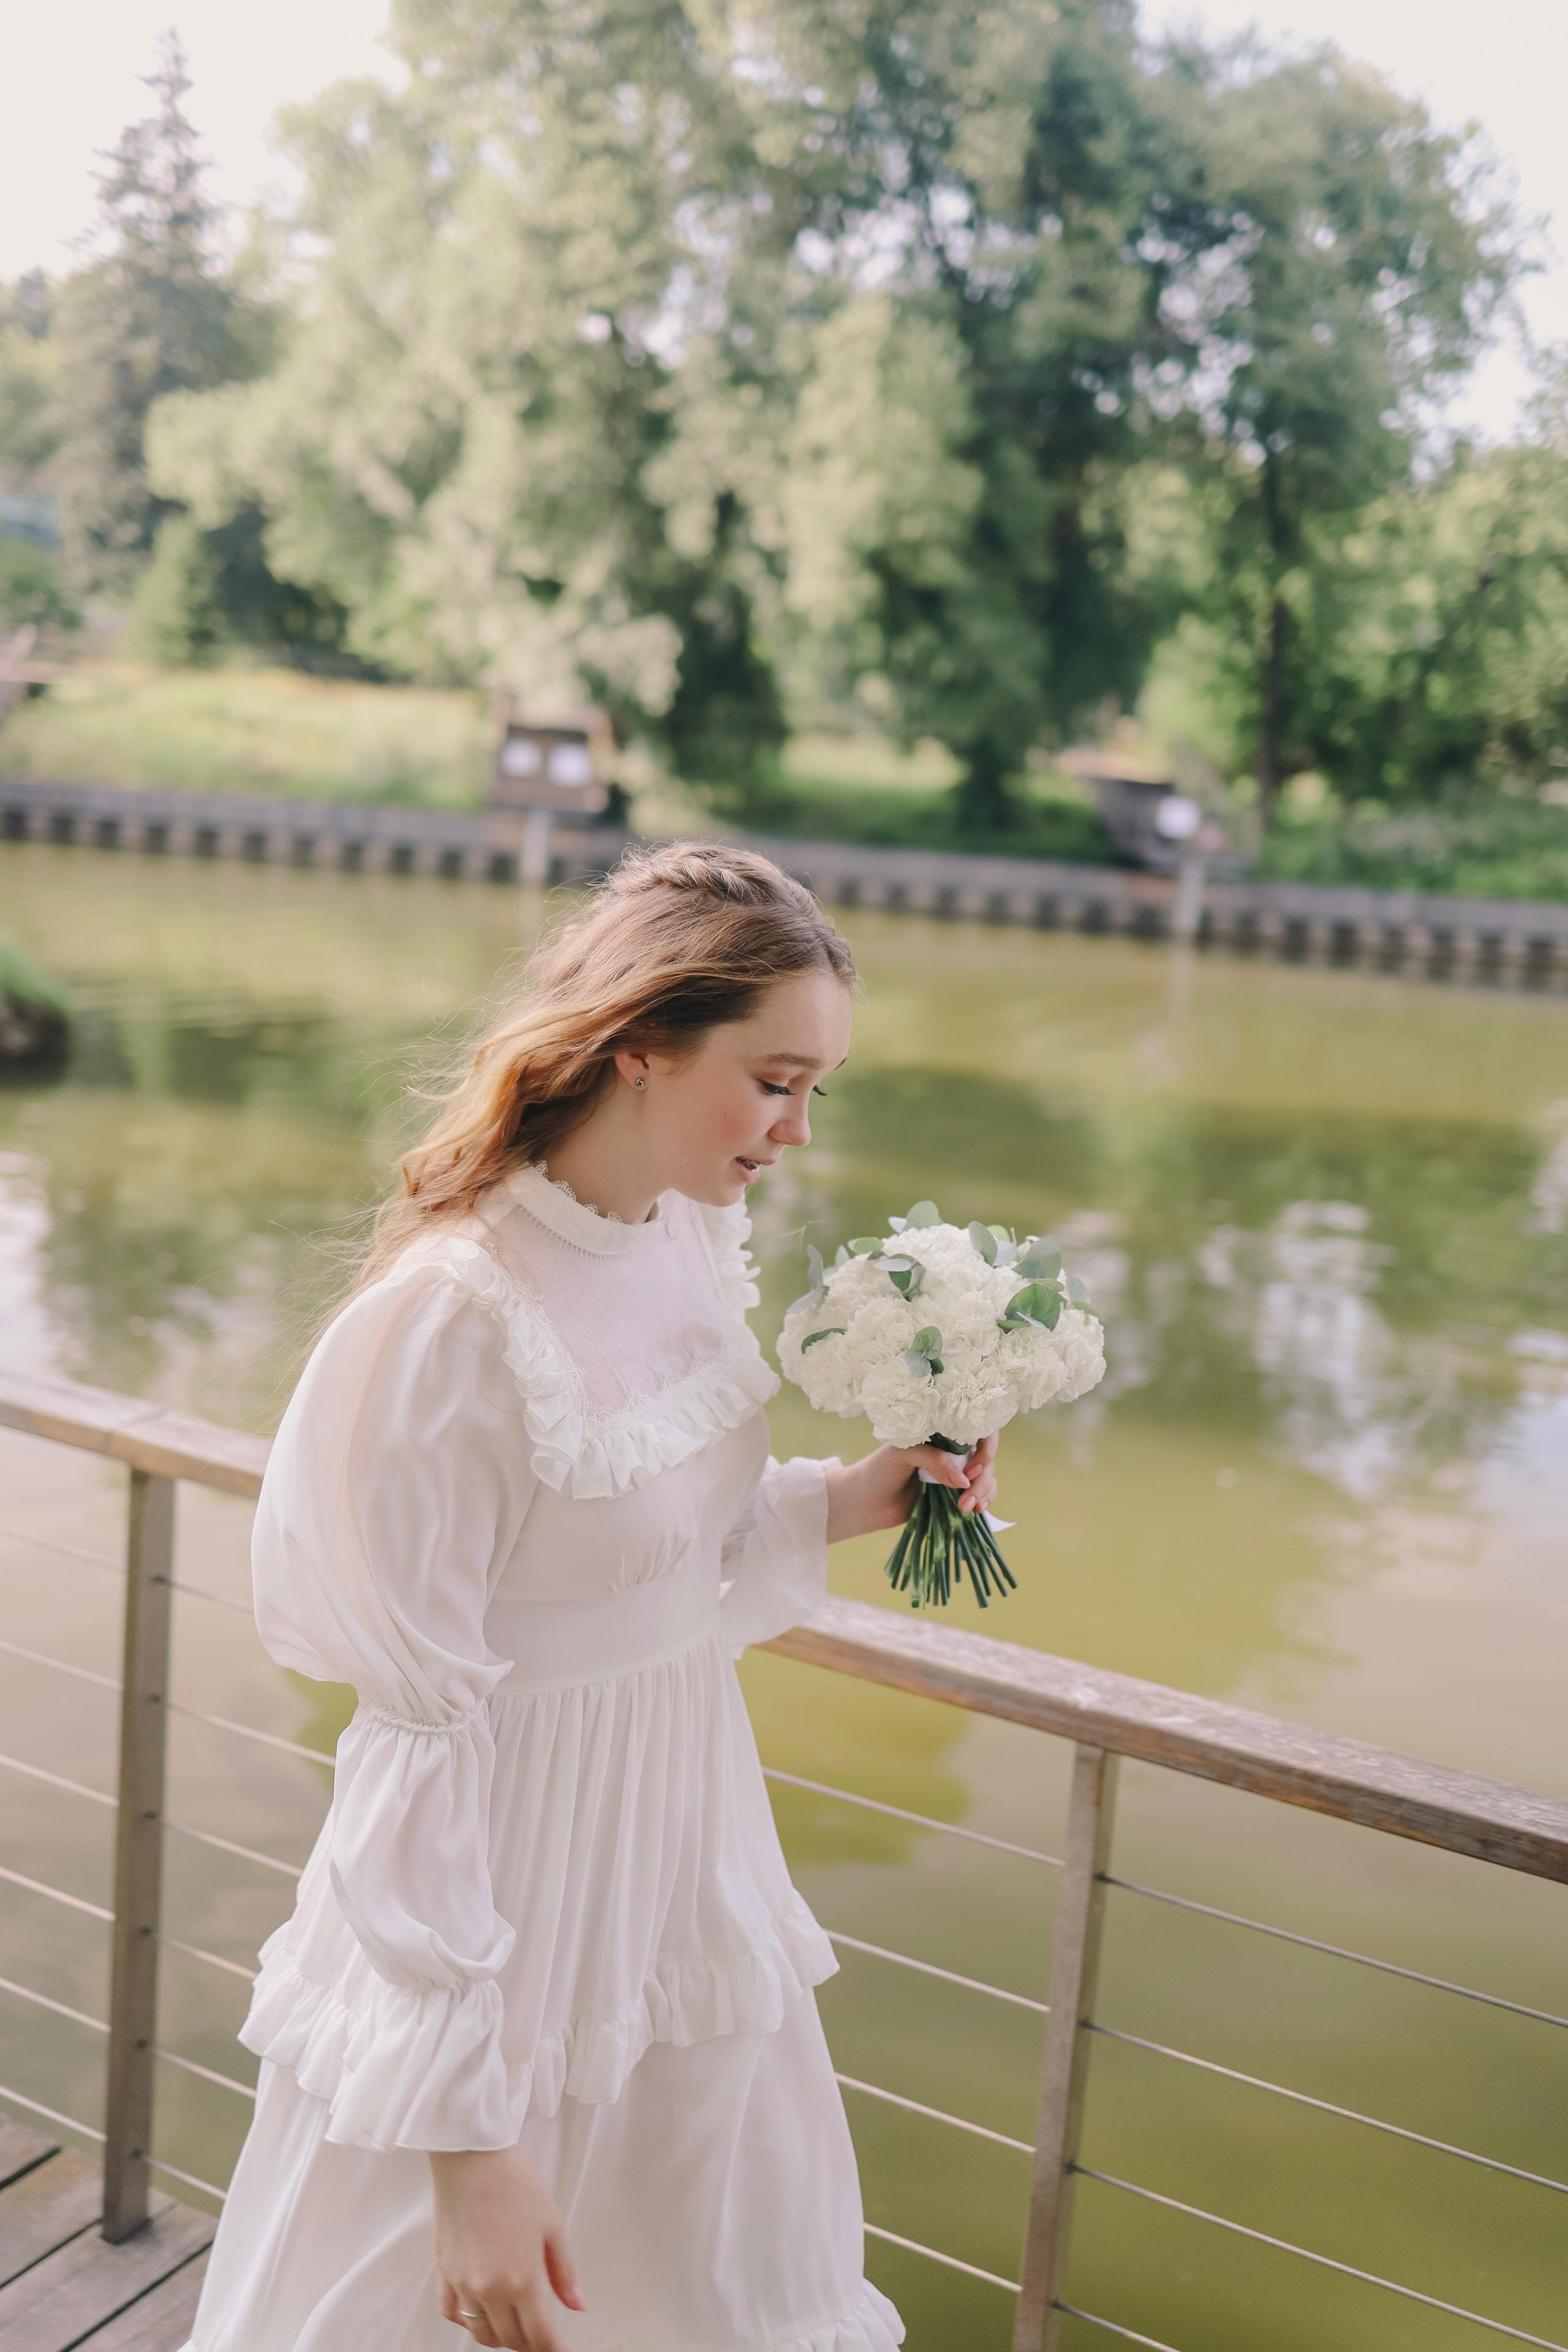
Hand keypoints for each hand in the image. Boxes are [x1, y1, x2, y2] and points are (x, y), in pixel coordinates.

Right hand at [431, 2147, 584, 2350]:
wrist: (471, 2159)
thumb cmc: (512, 2183)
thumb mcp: (552, 2226)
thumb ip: (563, 2272)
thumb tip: (576, 2304)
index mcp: (522, 2280)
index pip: (540, 2336)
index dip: (553, 2349)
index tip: (560, 2351)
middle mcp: (490, 2290)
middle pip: (512, 2339)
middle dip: (530, 2343)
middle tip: (542, 2335)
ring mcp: (463, 2284)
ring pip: (482, 2333)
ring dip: (501, 2337)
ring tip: (515, 2325)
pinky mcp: (444, 2273)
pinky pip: (452, 2314)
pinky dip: (467, 2322)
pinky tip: (480, 2312)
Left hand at [824, 1433, 998, 1543]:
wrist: (866, 1502)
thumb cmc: (879, 1470)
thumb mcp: (902, 1454)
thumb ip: (933, 1459)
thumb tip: (963, 1480)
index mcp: (941, 1432)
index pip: (977, 1428)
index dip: (985, 1446)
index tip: (973, 1468)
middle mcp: (951, 1450)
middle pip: (985, 1457)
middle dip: (981, 1479)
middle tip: (966, 1498)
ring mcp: (955, 1472)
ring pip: (986, 1476)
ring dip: (983, 1492)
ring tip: (966, 1509)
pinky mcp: (955, 1493)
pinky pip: (981, 1492)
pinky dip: (985, 1499)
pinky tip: (978, 1510)